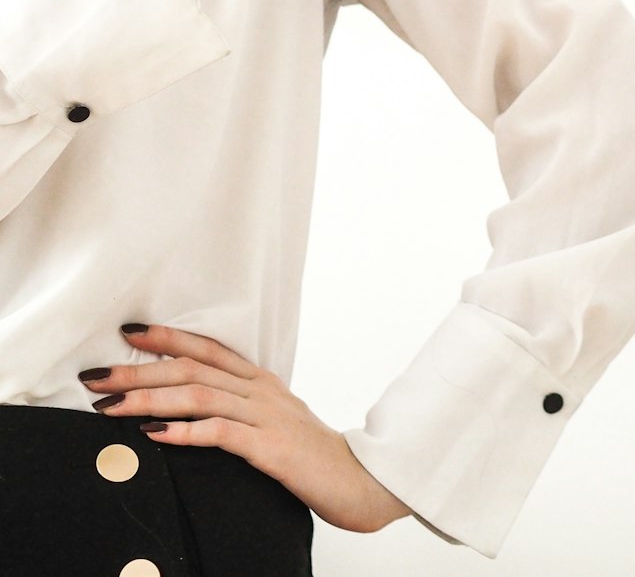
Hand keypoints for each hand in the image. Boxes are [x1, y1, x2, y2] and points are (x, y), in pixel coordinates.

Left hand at [80, 322, 411, 534]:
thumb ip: (238, 412)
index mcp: (261, 381)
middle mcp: (261, 390)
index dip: (168, 338)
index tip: (128, 333)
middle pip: (193, 368)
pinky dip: (184, 430)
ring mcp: (266, 416)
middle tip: (96, 375)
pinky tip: (155, 433)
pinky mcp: (270, 447)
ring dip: (149, 398)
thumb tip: (189, 413)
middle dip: (140, 370)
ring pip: (199, 395)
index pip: (208, 348)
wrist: (359, 480)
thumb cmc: (311, 457)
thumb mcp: (273, 424)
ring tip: (110, 405)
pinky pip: (220, 433)